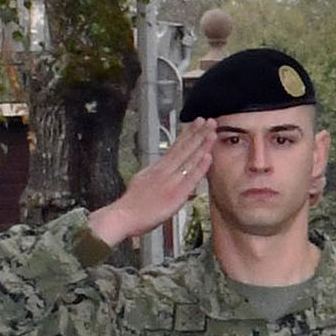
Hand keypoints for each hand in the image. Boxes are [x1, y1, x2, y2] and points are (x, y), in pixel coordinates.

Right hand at [94, 123, 211, 244]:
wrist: (123, 216)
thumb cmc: (133, 205)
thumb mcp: (143, 183)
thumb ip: (157, 176)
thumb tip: (166, 173)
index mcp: (156, 167)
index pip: (175, 148)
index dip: (187, 135)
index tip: (197, 124)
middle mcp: (163, 170)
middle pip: (183, 148)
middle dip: (197, 133)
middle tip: (208, 120)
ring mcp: (170, 180)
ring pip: (188, 159)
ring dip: (201, 145)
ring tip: (212, 132)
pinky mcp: (176, 193)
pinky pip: (191, 177)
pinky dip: (200, 166)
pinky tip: (208, 156)